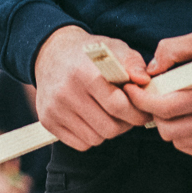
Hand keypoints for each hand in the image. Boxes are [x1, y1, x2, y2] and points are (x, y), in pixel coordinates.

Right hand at [33, 25, 151, 150]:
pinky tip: (93, 120)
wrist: (52, 54)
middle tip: (128, 115)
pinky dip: (91, 136)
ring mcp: (54, 109)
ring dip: (107, 131)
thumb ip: (132, 62)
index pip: (118, 106)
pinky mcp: (47, 121)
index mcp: (85, 73)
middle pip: (109, 128)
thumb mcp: (113, 48)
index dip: (136, 113)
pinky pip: (80, 144)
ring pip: (95, 139)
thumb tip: (144, 80)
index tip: (143, 112)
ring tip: (110, 115)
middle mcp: (66, 92)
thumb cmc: (89, 54)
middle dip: (125, 125)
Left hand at [131, 21, 191, 157]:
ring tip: (171, 107)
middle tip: (153, 97)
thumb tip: (150, 69)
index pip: (165, 108)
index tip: (132, 91)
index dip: (141, 100)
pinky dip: (184, 137)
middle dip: (154, 113)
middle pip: (168, 129)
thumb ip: (173, 49)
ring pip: (180, 142)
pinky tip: (186, 119)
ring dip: (169, 126)